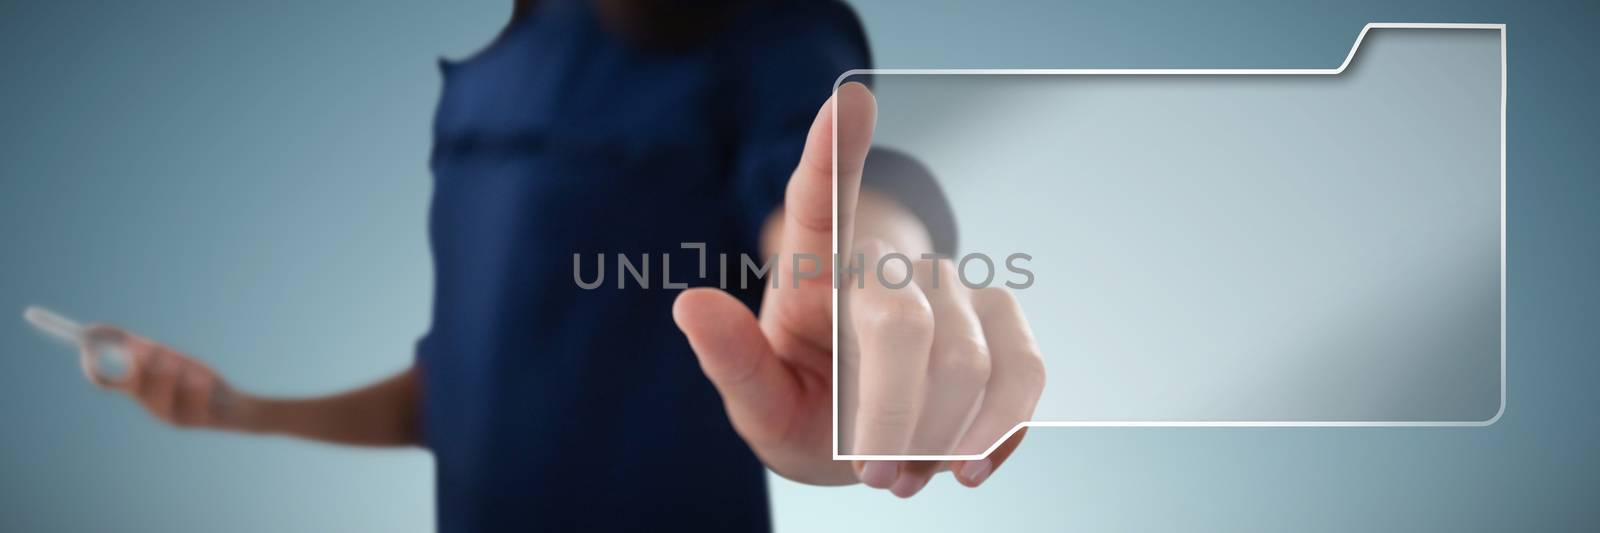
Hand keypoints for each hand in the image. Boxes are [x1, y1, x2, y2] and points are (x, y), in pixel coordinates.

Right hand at [80, 325, 235, 429]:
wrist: (230, 408)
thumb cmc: (198, 382)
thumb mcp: (170, 359)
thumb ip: (141, 346)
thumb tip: (105, 328)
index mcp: (141, 390)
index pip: (106, 381)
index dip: (94, 365)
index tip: (89, 346)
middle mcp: (149, 404)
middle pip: (133, 383)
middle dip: (145, 362)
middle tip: (156, 350)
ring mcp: (166, 415)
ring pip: (162, 389)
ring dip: (178, 373)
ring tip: (193, 372)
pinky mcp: (187, 421)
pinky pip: (189, 397)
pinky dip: (200, 386)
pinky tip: (209, 386)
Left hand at [672, 82, 1045, 496]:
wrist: (869, 436)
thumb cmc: (805, 407)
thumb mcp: (758, 403)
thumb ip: (732, 363)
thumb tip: (690, 306)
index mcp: (813, 266)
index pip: (820, 196)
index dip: (835, 148)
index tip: (848, 101)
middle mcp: (887, 265)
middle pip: (903, 327)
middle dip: (890, 417)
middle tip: (870, 472)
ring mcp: (952, 288)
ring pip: (969, 361)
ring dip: (937, 439)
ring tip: (899, 472)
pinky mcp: (1004, 325)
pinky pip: (1024, 374)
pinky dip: (998, 433)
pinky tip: (965, 465)